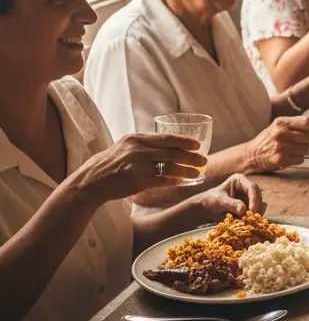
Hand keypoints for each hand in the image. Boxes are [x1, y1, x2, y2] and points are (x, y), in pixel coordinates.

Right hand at [69, 133, 206, 205]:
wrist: (91, 181)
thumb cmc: (112, 163)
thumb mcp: (126, 146)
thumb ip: (146, 144)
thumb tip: (172, 145)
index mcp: (136, 139)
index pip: (166, 138)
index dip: (184, 141)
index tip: (198, 145)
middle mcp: (137, 150)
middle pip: (172, 153)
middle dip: (191, 157)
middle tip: (204, 160)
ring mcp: (137, 166)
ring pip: (169, 167)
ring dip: (186, 171)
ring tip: (198, 173)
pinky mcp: (136, 182)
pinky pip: (161, 181)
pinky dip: (173, 181)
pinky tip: (181, 182)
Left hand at [184, 174, 264, 221]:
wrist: (206, 208)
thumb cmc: (211, 199)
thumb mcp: (220, 200)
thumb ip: (231, 204)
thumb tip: (244, 210)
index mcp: (240, 180)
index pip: (252, 188)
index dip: (255, 199)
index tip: (253, 210)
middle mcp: (246, 187)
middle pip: (258, 197)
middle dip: (256, 207)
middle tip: (252, 218)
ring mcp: (248, 197)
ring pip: (258, 205)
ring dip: (253, 214)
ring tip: (246, 221)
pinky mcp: (247, 206)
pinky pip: (253, 212)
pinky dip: (250, 218)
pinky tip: (244, 222)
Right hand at [243, 116, 308, 172]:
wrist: (251, 154)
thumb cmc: (268, 139)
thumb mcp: (279, 126)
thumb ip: (296, 124)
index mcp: (281, 122)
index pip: (306, 122)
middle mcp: (281, 133)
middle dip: (308, 141)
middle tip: (299, 142)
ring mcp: (281, 147)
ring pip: (306, 149)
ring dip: (302, 150)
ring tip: (291, 149)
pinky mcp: (281, 160)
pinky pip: (301, 159)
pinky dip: (297, 159)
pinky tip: (288, 156)